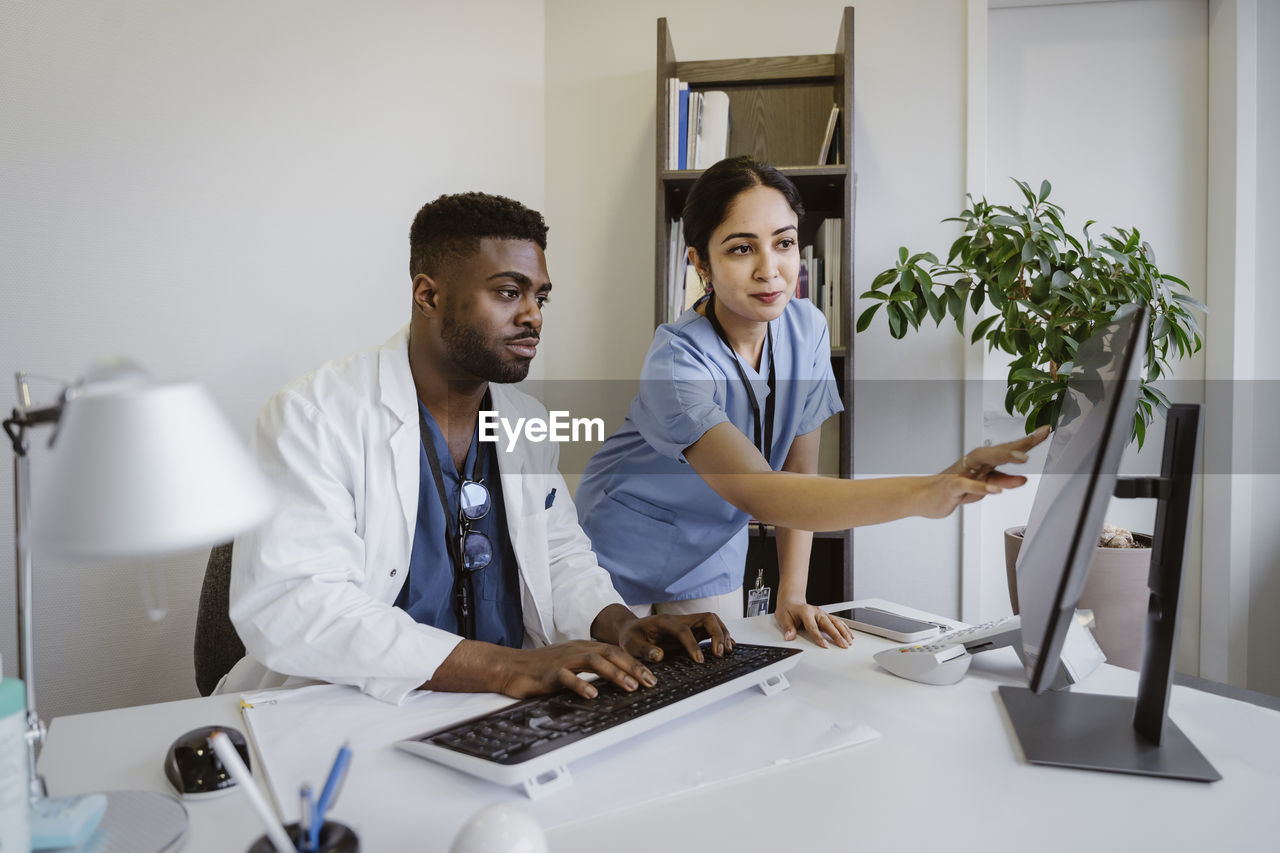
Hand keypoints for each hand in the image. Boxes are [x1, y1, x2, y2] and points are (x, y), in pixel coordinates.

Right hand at [423, 639, 658, 700]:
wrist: (508, 667)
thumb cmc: (541, 670)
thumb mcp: (570, 665)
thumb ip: (591, 669)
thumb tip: (618, 679)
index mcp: (583, 648)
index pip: (615, 652)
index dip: (635, 663)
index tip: (652, 677)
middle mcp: (576, 650)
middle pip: (611, 654)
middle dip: (633, 668)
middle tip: (650, 682)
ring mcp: (563, 661)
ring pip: (594, 662)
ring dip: (615, 674)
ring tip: (630, 687)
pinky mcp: (549, 673)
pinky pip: (567, 678)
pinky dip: (581, 686)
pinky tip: (593, 695)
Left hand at [615, 612, 733, 663]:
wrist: (631, 631)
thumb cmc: (631, 638)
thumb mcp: (631, 645)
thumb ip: (644, 650)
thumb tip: (659, 655)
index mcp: (664, 621)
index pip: (684, 630)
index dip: (693, 645)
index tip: (699, 660)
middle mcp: (679, 620)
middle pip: (705, 618)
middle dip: (716, 634)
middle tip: (719, 654)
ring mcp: (687, 624)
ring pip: (712, 621)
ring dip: (722, 634)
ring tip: (726, 651)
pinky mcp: (691, 632)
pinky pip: (711, 629)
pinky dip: (722, 636)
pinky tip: (728, 647)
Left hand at [774, 598, 852, 648]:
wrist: (791, 601)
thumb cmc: (788, 610)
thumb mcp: (783, 618)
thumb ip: (788, 627)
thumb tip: (790, 636)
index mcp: (806, 612)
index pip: (813, 626)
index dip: (819, 637)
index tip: (825, 645)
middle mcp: (816, 611)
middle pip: (828, 624)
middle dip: (837, 635)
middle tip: (843, 645)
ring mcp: (822, 613)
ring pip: (836, 622)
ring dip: (844, 632)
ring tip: (849, 642)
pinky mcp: (826, 616)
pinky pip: (837, 621)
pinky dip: (845, 628)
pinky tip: (849, 635)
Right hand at [915, 426, 1050, 518]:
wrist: (923, 497)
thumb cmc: (954, 490)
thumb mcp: (983, 487)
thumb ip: (1003, 481)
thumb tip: (1024, 479)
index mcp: (983, 462)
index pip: (1008, 449)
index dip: (1027, 440)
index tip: (1046, 430)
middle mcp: (974, 463)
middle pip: (998, 449)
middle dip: (1019, 442)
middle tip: (1040, 435)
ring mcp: (962, 472)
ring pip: (983, 459)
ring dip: (1003, 456)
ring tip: (1023, 457)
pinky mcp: (952, 486)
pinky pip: (967, 484)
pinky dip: (982, 486)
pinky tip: (997, 489)